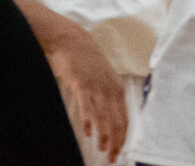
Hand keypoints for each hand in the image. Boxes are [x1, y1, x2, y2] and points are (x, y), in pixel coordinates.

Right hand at [46, 20, 128, 160]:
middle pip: (116, 122)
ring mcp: (96, 88)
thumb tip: (107, 117)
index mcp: (117, 88)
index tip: (118, 150)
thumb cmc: (85, 60)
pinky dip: (89, 122)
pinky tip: (89, 133)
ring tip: (102, 149)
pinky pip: (87, 108)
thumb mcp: (102, 78)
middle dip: (115, 142)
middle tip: (111, 157)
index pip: (124, 119)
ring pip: (104, 118)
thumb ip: (106, 96)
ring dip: (104, 136)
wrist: (71, 40)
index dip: (122, 137)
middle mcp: (110, 89)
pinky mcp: (82, 85)